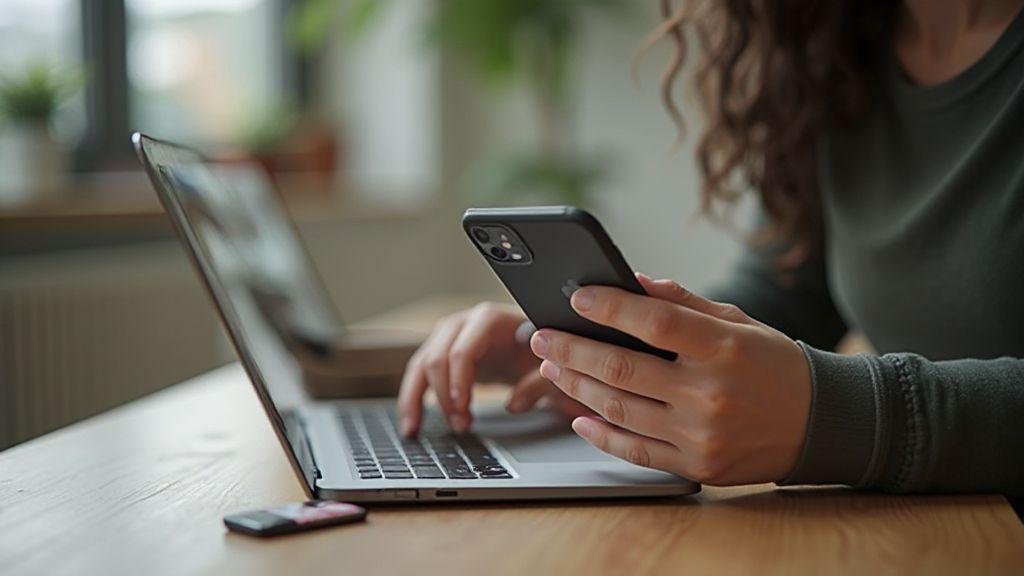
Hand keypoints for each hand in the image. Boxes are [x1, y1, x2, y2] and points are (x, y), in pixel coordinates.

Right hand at [398, 302, 591, 436]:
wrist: (538, 344)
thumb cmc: (546, 352)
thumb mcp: (553, 368)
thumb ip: (540, 383)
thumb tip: (514, 405)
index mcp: (490, 320)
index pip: (462, 351)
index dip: (458, 382)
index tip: (463, 410)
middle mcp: (463, 323)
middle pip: (437, 358)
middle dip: (445, 396)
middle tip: (462, 426)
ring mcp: (448, 336)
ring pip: (421, 366)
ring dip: (423, 401)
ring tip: (428, 431)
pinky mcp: (442, 352)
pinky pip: (418, 375)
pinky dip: (411, 400)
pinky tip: (411, 427)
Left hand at [530, 274, 811, 484]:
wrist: (822, 424)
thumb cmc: (773, 365)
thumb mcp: (738, 322)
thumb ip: (683, 302)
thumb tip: (630, 281)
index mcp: (725, 349)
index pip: (654, 322)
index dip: (609, 307)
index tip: (576, 296)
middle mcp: (711, 394)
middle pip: (622, 368)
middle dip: (572, 349)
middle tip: (541, 336)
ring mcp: (702, 435)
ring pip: (619, 409)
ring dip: (576, 386)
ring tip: (552, 368)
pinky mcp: (696, 467)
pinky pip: (634, 450)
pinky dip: (599, 434)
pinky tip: (577, 416)